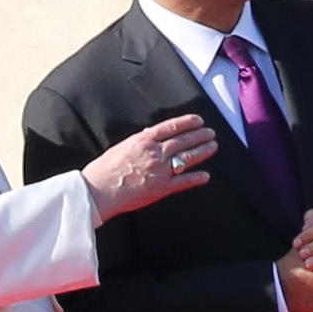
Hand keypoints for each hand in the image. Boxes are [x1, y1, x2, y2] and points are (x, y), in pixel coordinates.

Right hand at [85, 114, 220, 216]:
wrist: (99, 191)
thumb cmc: (104, 169)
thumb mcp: (121, 147)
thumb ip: (139, 141)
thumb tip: (151, 133)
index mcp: (143, 140)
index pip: (171, 127)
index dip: (187, 122)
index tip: (198, 120)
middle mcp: (155, 153)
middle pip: (183, 141)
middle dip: (200, 135)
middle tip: (211, 132)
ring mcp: (160, 170)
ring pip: (187, 157)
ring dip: (202, 151)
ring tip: (213, 146)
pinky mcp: (161, 188)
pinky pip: (183, 182)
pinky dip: (196, 178)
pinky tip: (206, 176)